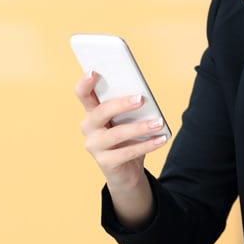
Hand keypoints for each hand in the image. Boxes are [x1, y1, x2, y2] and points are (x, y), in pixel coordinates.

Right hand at [74, 72, 165, 227]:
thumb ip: (130, 107)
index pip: (82, 94)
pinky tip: (161, 139)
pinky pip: (127, 152)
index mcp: (92, 111)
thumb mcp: (127, 120)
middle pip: (101, 112)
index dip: (84, 83)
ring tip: (159, 122)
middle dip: (121, 104)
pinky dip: (147, 145)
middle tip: (141, 99)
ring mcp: (94, 146)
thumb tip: (144, 97)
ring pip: (117, 134)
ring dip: (140, 127)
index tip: (93, 71)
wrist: (127, 171)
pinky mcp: (105, 162)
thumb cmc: (128, 137)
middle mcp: (88, 127)